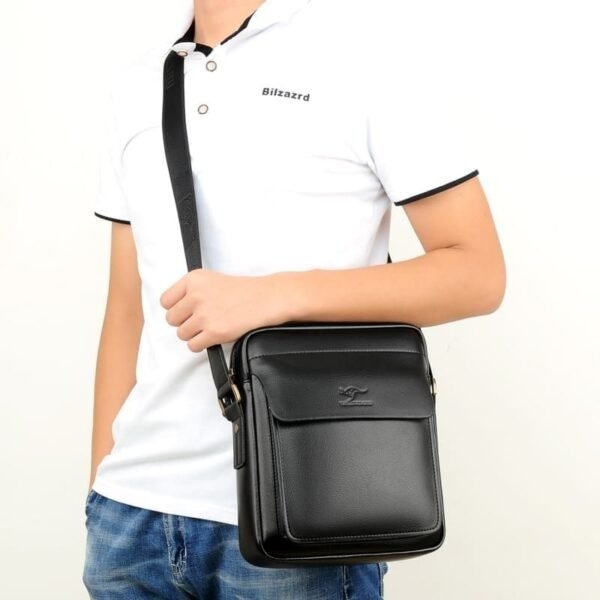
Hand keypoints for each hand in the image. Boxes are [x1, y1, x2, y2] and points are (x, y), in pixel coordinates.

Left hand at [159, 268, 291, 351]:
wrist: (265, 298)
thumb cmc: (241, 291)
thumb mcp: (211, 280)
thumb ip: (190, 291)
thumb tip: (173, 310)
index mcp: (193, 279)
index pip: (165, 301)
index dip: (176, 308)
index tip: (187, 311)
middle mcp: (196, 295)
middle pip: (171, 319)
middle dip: (184, 322)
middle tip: (201, 320)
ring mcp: (204, 315)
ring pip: (181, 334)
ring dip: (194, 334)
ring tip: (210, 327)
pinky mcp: (214, 332)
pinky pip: (193, 346)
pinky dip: (201, 344)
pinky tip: (213, 336)